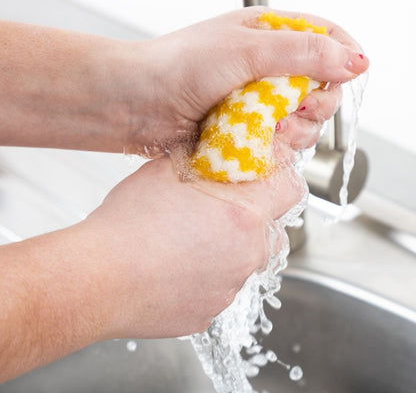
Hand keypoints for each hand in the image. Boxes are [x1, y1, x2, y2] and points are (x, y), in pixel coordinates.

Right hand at [81, 155, 303, 338]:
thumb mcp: (167, 170)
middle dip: (252, 217)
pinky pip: (218, 288)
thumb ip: (202, 158)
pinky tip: (174, 269)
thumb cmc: (128, 224)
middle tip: (218, 209)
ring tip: (187, 242)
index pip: (290, 189)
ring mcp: (229, 289)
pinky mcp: (208, 313)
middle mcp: (245, 255)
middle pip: (270, 230)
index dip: (280, 178)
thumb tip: (213, 152)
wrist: (97, 278)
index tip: (265, 176)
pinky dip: (206, 277)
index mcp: (242, 216)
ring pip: (242, 261)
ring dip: (226, 248)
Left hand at [121, 6, 368, 154]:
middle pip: (320, 88)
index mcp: (269, 36)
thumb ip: (302, 54)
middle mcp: (266, 70)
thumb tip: (353, 61)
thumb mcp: (246, 49)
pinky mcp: (245, 132)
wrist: (137, 104)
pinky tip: (256, 140)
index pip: (324, 41)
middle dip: (314, 101)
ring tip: (266, 125)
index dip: (342, 57)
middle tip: (291, 106)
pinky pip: (278, 143)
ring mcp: (256, 103)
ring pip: (302, 121)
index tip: (350, 74)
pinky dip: (274, 145)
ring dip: (293, 127)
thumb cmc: (179, 66)